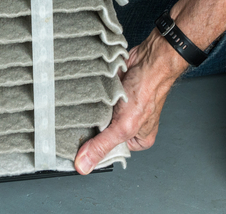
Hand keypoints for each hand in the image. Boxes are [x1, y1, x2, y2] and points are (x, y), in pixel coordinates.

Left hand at [73, 34, 186, 173]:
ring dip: (89, 111)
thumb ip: (103, 146)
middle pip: (101, 133)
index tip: (78, 148)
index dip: (94, 150)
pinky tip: (86, 96)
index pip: (109, 151)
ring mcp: (119, 108)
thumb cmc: (147, 90)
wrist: (148, 59)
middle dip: (91, 128)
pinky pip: (94, 100)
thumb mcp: (124, 127)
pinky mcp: (110, 93)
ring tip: (85, 107)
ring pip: (96, 116)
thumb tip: (84, 165)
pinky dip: (90, 97)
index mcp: (136, 139)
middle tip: (80, 124)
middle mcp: (128, 125)